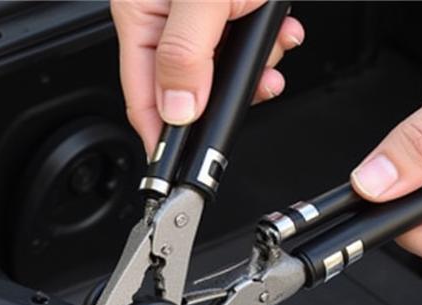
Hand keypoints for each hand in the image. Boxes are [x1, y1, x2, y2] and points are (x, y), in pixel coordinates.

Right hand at [111, 0, 304, 155]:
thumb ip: (185, 55)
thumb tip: (176, 111)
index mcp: (141, 13)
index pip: (143, 98)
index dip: (163, 140)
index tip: (183, 171)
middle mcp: (162, 15)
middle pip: (186, 89)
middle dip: (225, 98)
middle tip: (256, 91)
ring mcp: (192, 12)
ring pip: (218, 71)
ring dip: (254, 71)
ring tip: (272, 53)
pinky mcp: (225, 6)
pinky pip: (240, 46)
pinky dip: (265, 47)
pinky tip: (281, 31)